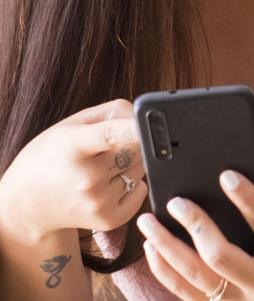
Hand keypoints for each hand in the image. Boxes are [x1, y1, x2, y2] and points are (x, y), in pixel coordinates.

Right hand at [0, 100, 146, 240]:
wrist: (27, 205)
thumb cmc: (51, 156)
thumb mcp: (70, 126)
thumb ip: (111, 113)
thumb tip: (143, 118)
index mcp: (73, 147)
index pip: (110, 135)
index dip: (133, 127)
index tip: (147, 121)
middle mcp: (87, 177)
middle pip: (138, 148)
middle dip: (132, 142)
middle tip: (108, 148)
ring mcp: (99, 201)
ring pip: (142, 168)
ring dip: (131, 164)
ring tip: (102, 167)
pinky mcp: (109, 219)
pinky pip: (142, 190)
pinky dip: (133, 185)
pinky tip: (108, 185)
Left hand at [139, 172, 253, 300]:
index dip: (245, 197)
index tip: (226, 175)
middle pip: (220, 256)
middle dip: (195, 226)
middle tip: (176, 202)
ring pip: (194, 279)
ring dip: (167, 249)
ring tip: (148, 222)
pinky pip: (186, 295)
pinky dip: (165, 272)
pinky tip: (153, 249)